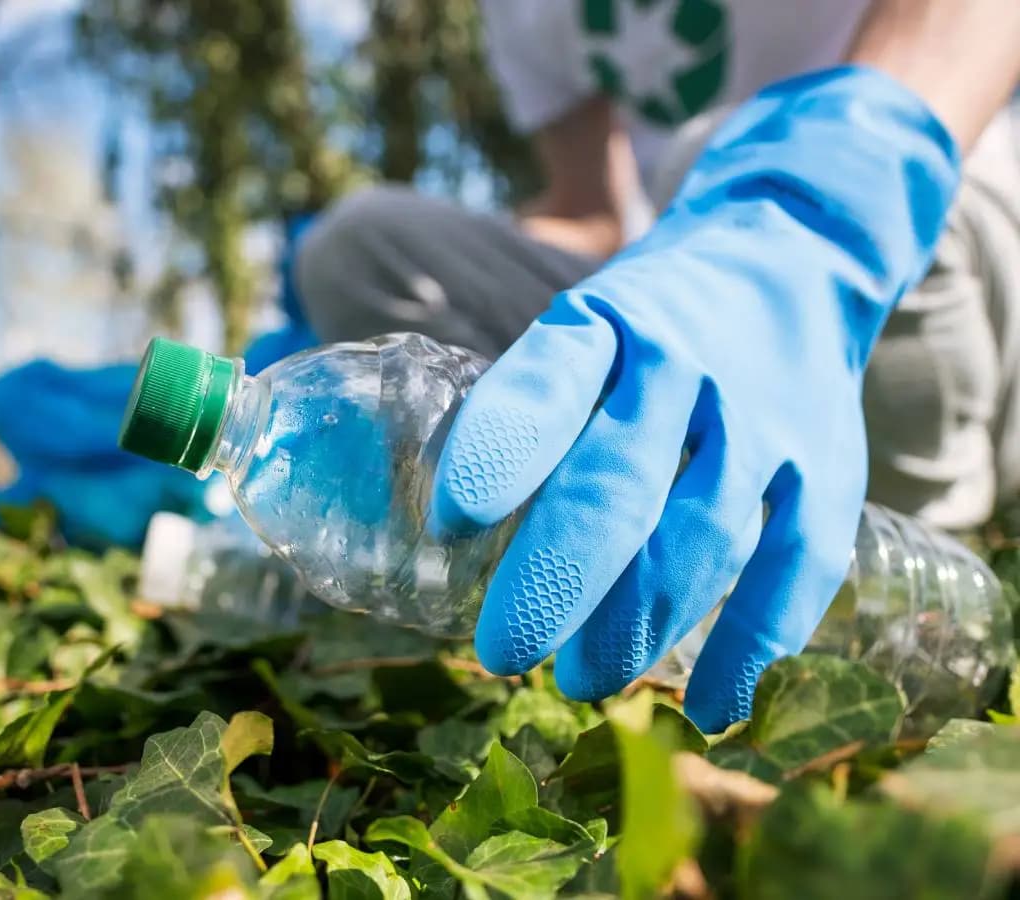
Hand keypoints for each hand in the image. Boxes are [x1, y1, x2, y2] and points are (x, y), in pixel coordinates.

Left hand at [432, 67, 959, 730]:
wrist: (791, 258)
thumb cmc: (652, 323)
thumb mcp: (584, 328)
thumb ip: (530, 414)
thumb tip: (448, 539)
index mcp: (608, 324)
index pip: (549, 380)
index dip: (499, 452)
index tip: (449, 522)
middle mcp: (688, 365)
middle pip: (620, 482)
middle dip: (555, 577)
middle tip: (501, 649)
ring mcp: (766, 418)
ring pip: (702, 535)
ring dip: (637, 624)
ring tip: (580, 679)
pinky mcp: (829, 468)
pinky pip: (797, 567)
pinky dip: (751, 646)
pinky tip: (707, 708)